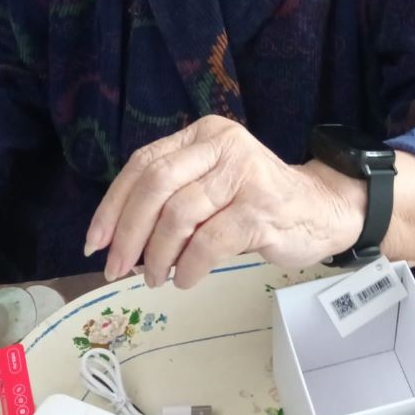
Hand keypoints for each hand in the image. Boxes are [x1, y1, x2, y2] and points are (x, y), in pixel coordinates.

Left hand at [85, 115, 366, 288]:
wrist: (319, 208)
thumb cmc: (255, 199)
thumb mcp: (211, 181)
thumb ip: (171, 195)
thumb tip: (115, 239)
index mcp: (204, 134)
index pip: (144, 163)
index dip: (113, 205)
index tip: (94, 242)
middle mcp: (222, 145)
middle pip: (156, 185)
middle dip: (127, 232)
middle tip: (116, 268)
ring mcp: (244, 176)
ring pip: (178, 216)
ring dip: (157, 256)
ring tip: (155, 277)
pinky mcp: (260, 210)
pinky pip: (208, 244)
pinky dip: (188, 268)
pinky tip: (185, 279)